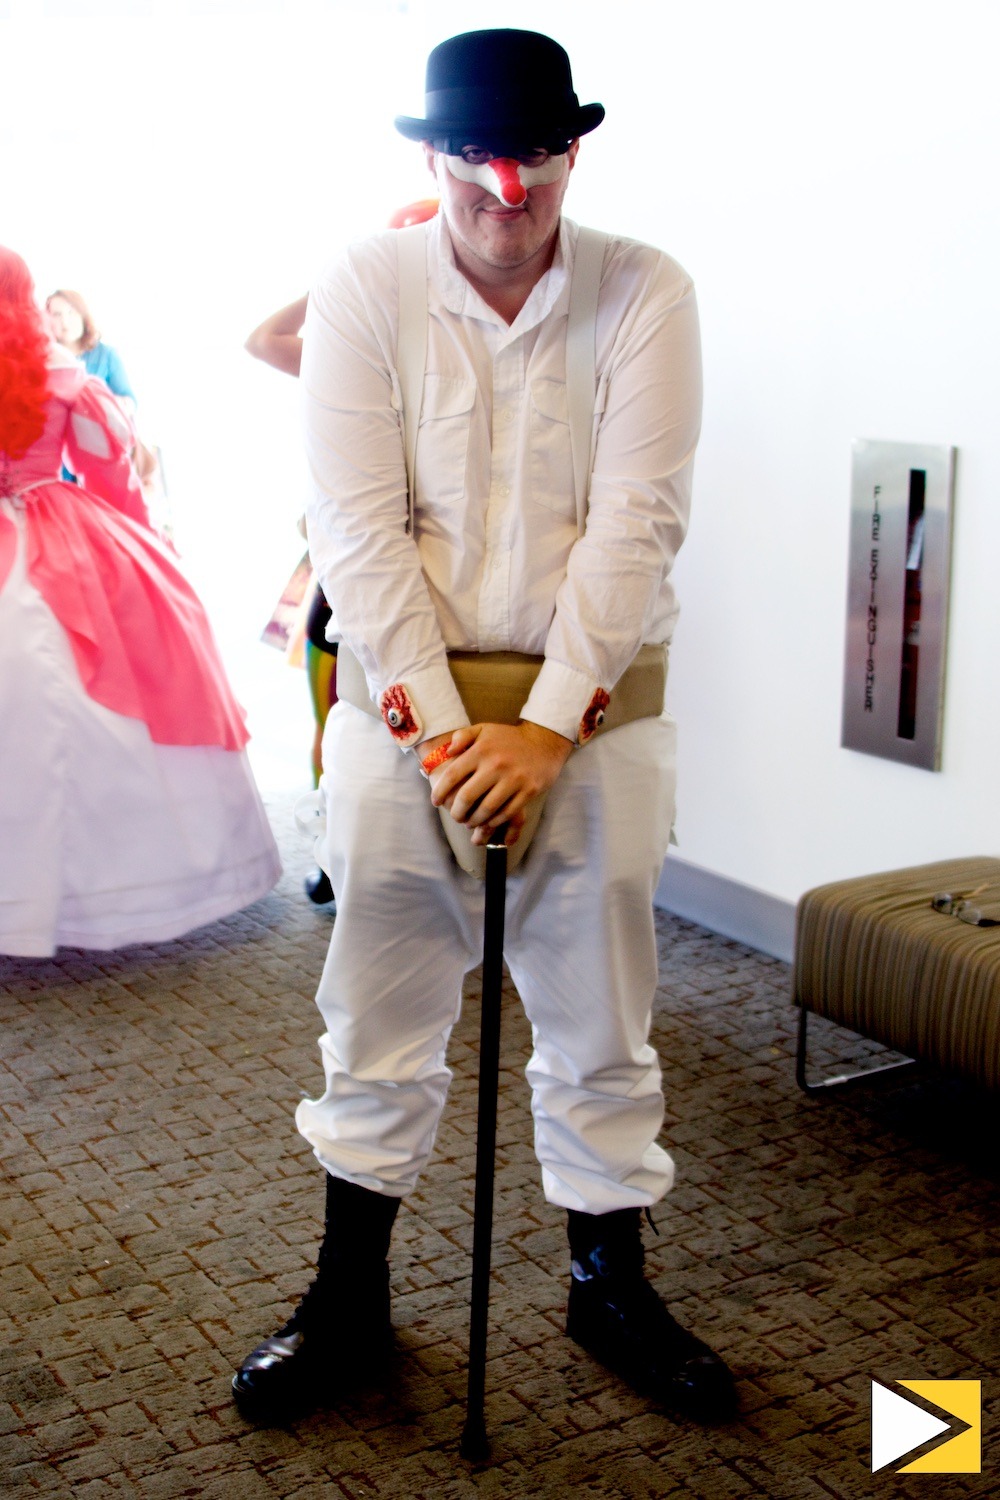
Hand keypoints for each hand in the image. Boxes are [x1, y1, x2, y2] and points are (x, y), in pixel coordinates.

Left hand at [429, 721, 572, 845]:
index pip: (453, 775)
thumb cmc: (509, 738)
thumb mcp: (484, 729)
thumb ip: (462, 736)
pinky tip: (488, 821)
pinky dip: (494, 821)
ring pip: (486, 809)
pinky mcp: (528, 791)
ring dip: (474, 820)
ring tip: (469, 822)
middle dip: (456, 812)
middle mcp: (496, 764)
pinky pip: (507, 812)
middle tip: (454, 816)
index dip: (440, 791)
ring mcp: (514, 779)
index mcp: (482, 750)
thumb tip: (448, 752)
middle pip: (467, 797)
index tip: (435, 801)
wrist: (544, 742)